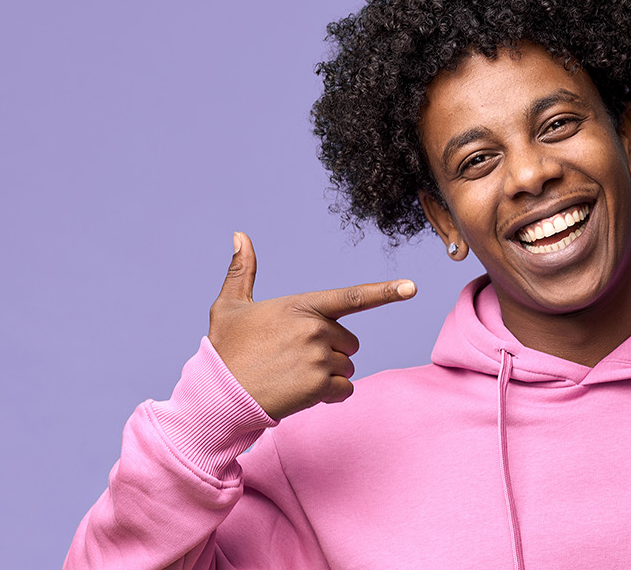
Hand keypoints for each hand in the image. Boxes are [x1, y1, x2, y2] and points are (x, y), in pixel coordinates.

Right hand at [209, 232, 416, 419]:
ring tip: (292, 375)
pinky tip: (300, 393)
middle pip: (348, 341)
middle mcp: (314, 328)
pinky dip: (328, 395)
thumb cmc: (226, 350)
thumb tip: (240, 235)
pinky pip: (344, 390)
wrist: (219, 394)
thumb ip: (242, 270)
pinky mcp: (320, 386)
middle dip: (329, 351)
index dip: (385, 292)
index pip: (351, 297)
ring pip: (347, 366)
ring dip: (327, 374)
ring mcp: (319, 357)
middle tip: (292, 358)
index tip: (411, 287)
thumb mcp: (229, 306)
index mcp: (300, 305)